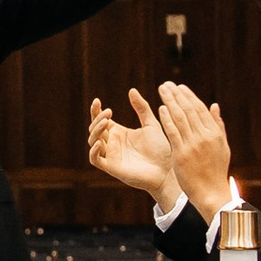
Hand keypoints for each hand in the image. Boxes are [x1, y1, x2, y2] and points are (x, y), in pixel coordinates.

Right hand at [87, 92, 179, 208]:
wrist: (168, 170)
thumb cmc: (161, 149)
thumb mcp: (151, 124)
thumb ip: (142, 108)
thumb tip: (131, 90)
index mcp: (120, 133)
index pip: (101, 120)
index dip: (96, 110)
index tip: (98, 100)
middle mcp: (113, 144)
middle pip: (95, 129)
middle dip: (97, 118)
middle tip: (109, 113)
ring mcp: (111, 156)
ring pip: (93, 142)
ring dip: (96, 131)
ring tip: (106, 122)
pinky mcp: (112, 168)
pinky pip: (95, 159)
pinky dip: (94, 151)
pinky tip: (101, 142)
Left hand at [153, 81, 233, 221]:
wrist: (211, 192)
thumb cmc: (216, 170)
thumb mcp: (222, 146)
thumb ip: (218, 125)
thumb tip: (214, 105)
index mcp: (214, 134)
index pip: (200, 109)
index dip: (189, 96)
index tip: (179, 87)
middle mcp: (204, 137)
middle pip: (189, 110)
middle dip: (177, 95)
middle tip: (167, 84)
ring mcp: (193, 145)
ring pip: (180, 118)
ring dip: (170, 102)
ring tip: (162, 90)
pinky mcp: (181, 154)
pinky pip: (173, 133)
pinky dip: (167, 119)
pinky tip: (161, 108)